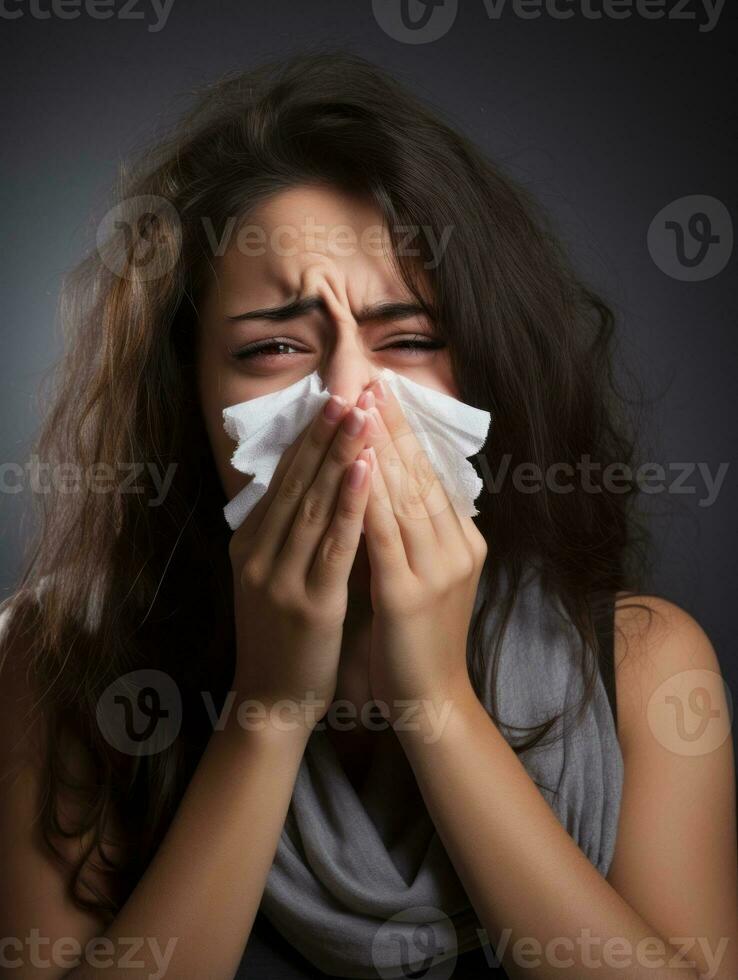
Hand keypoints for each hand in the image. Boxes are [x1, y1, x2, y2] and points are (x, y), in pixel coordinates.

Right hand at [228, 394, 374, 733]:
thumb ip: (284, 534)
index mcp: (252, 542)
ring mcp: (282, 577)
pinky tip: (366, 469)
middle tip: (348, 388)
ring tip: (360, 413)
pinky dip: (351, 503)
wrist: (272, 701)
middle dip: (325, 432)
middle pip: (298, 481)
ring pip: (315, 503)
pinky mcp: (310, 602)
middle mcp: (261, 552)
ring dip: (340, 454)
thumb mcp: (270, 577)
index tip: (333, 396)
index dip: (310, 436)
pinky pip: (333, 544)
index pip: (284, 477)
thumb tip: (309, 486)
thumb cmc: (281, 638)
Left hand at [359, 378, 486, 724]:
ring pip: (404, 495)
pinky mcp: (409, 593)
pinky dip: (369, 496)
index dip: (406, 432)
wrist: (430, 700)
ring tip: (360, 407)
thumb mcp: (425, 575)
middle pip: (420, 474)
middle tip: (370, 381)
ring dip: (378, 447)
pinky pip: (384, 534)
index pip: (431, 474)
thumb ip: (415, 533)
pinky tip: (354, 465)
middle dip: (391, 426)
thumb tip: (388, 483)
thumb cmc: (418, 639)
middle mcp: (457, 547)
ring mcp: (437, 569)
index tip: (383, 392)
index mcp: (463, 541)